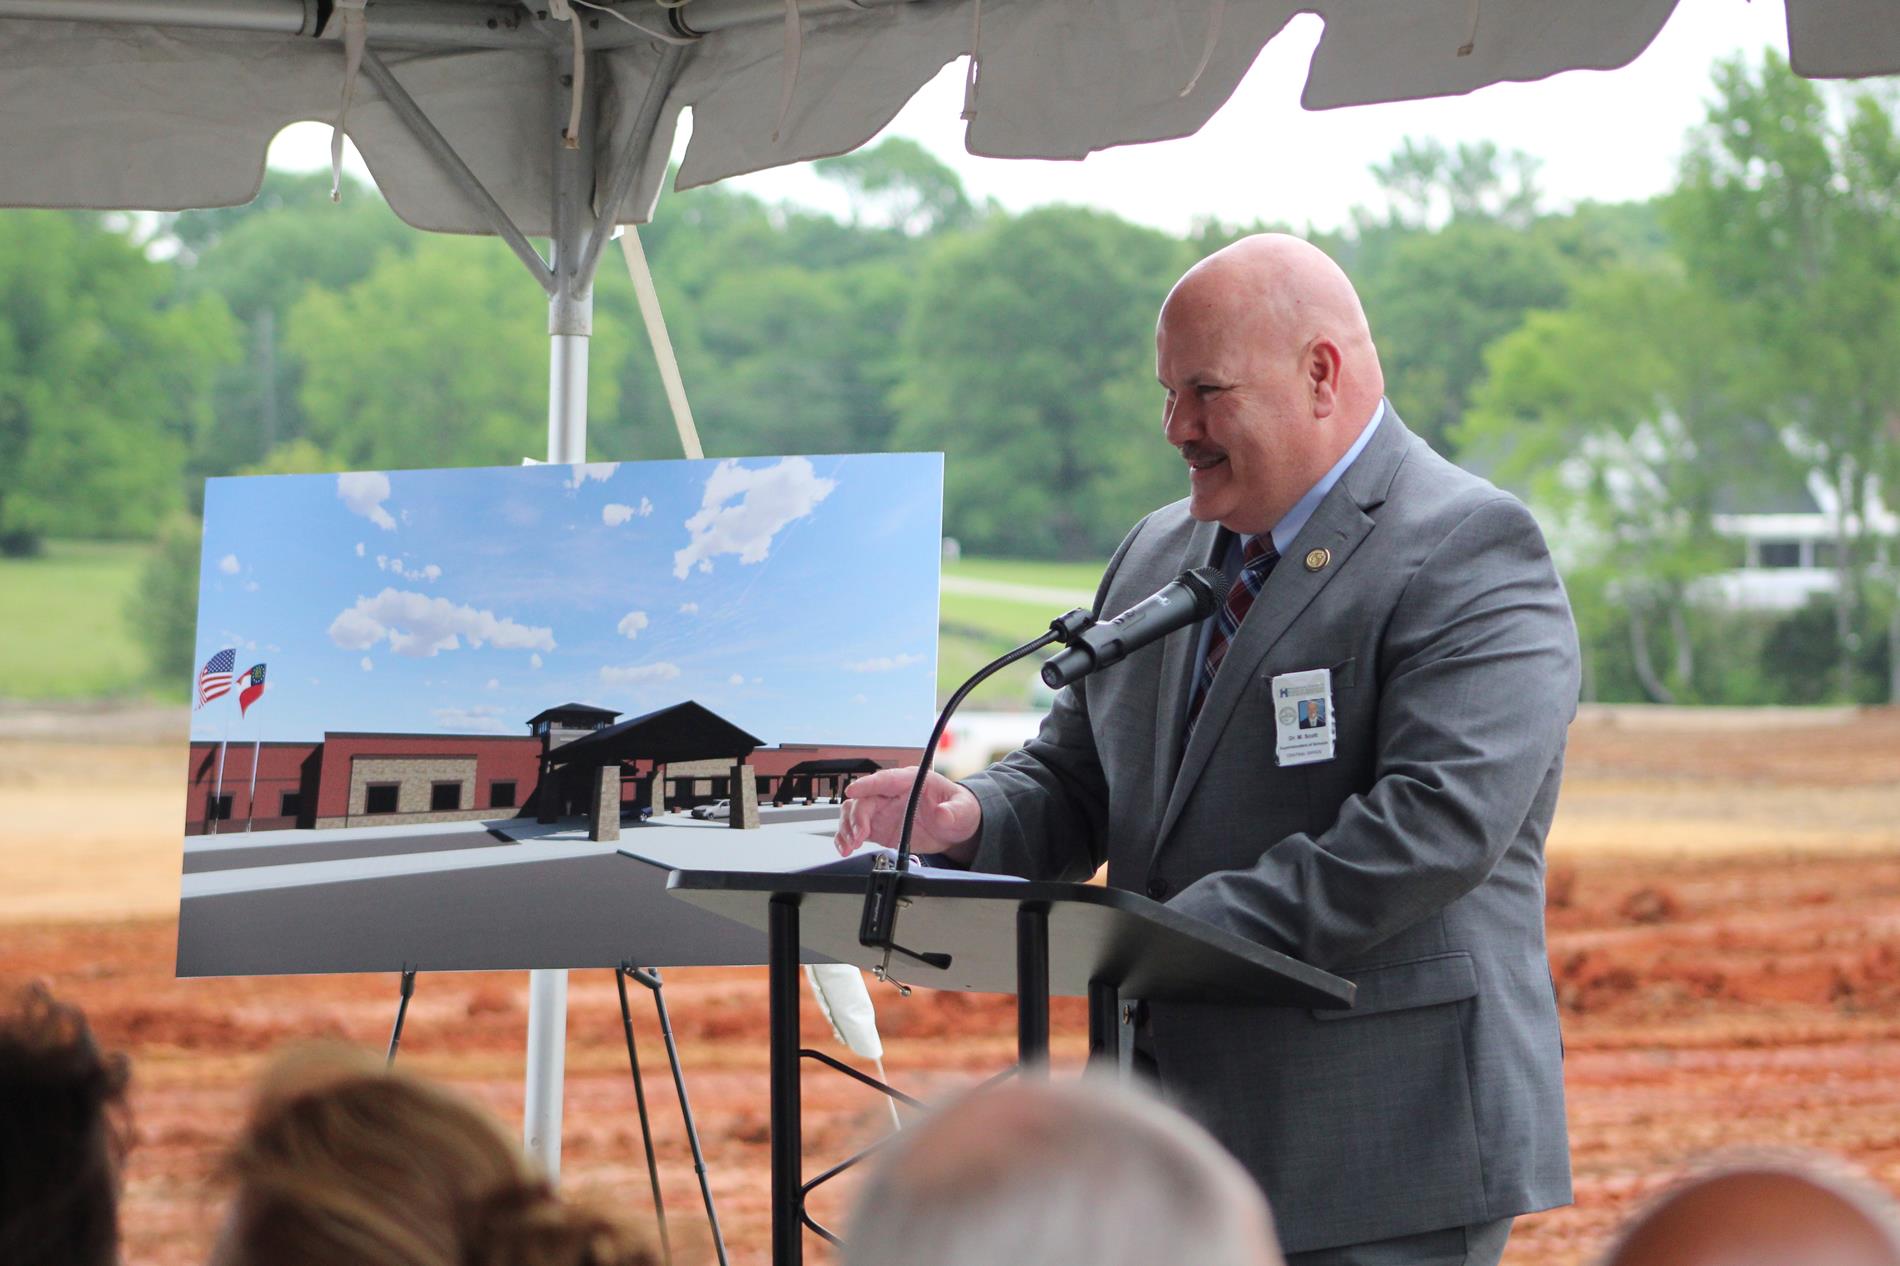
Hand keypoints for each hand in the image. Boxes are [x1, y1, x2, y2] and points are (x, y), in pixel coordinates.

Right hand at [835, 766, 980, 864]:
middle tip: (859, 836)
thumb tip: (943, 814)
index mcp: (911, 781)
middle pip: (864, 799)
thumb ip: (953, 811)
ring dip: (847, 827)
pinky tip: (845, 847)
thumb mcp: (963, 809)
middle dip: (857, 816)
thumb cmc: (958, 809)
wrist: (956, 827)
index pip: (885, 779)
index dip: (868, 784)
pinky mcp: (879, 827)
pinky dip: (846, 837)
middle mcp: (892, 794)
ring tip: (850, 845)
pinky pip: (856, 829)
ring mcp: (883, 810)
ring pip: (854, 812)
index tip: (853, 791)